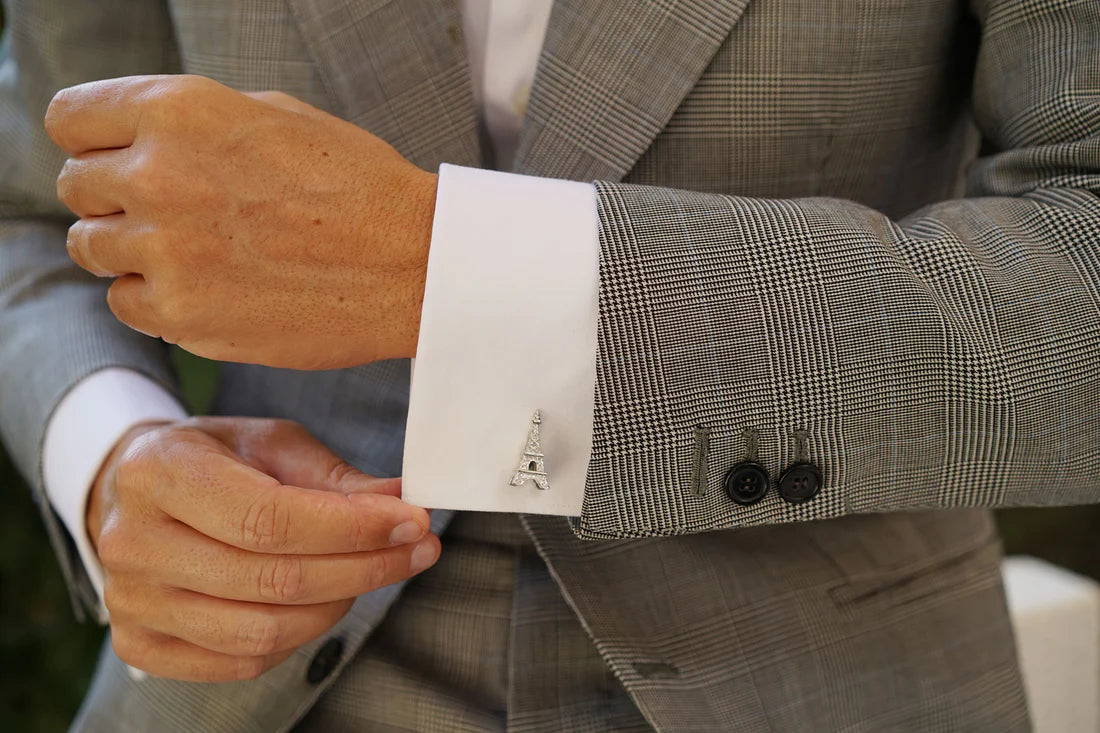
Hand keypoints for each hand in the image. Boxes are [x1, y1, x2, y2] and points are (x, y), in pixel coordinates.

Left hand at [46, 75, 436, 369]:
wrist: (416, 264)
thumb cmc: (359, 187)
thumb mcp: (275, 118)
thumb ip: (191, 124)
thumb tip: (139, 143)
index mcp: (179, 110)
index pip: (69, 119)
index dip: (93, 139)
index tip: (115, 158)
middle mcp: (159, 176)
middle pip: (76, 186)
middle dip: (114, 196)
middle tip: (169, 212)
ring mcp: (167, 250)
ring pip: (91, 248)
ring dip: (131, 250)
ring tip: (194, 252)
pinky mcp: (183, 315)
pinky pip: (126, 304)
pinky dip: (157, 299)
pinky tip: (209, 288)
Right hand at [86, 416, 438, 681]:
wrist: (137, 490)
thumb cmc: (215, 460)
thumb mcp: (272, 443)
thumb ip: (334, 478)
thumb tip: (400, 504)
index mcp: (161, 472)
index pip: (269, 519)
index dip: (351, 529)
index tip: (411, 521)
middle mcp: (132, 541)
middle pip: (272, 580)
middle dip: (364, 567)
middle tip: (416, 549)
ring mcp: (130, 601)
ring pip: (261, 631)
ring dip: (339, 606)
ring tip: (374, 572)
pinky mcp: (137, 644)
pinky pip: (240, 662)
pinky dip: (299, 638)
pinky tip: (326, 603)